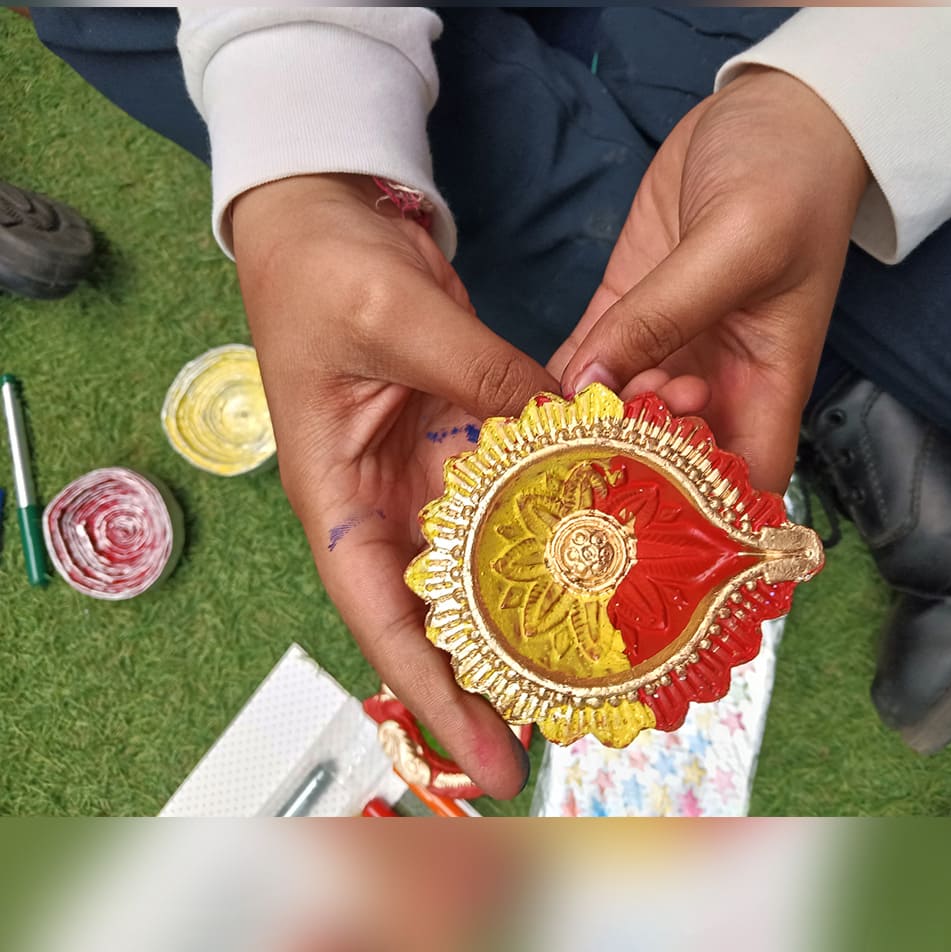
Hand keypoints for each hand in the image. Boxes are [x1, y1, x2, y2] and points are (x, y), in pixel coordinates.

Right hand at [232, 174, 556, 797]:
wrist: (327, 214)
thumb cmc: (321, 268)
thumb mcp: (396, 318)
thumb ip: (480, 374)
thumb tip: (564, 424)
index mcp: (334, 491)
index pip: (380, 613)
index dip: (431, 691)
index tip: (487, 758)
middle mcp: (382, 497)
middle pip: (436, 608)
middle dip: (491, 671)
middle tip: (561, 727)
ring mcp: (427, 469)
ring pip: (481, 556)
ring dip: (532, 600)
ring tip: (595, 657)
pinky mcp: (462, 434)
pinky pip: (513, 487)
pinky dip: (554, 511)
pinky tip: (606, 538)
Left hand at [551, 67, 869, 492]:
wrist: (772, 114)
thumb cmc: (790, 176)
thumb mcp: (739, 244)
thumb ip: (667, 316)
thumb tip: (593, 386)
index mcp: (765, 381)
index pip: (740, 481)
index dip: (700, 520)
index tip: (644, 538)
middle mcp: (715, 377)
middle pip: (666, 458)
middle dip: (618, 476)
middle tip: (560, 481)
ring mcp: (665, 344)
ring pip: (617, 413)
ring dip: (578, 435)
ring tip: (524, 459)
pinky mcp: (627, 309)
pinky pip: (586, 361)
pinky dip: (556, 385)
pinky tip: (514, 408)